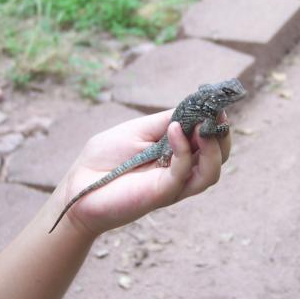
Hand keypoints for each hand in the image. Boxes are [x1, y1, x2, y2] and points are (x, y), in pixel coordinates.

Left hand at [55, 109, 230, 235]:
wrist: (78, 186)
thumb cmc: (104, 158)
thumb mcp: (139, 129)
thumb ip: (166, 121)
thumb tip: (194, 107)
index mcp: (177, 154)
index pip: (208, 141)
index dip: (216, 123)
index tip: (217, 104)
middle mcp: (181, 171)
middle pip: (218, 158)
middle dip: (221, 136)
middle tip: (216, 115)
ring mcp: (173, 185)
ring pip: (210, 172)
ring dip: (213, 147)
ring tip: (203, 126)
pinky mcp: (162, 193)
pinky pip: (183, 172)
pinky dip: (183, 149)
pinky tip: (173, 130)